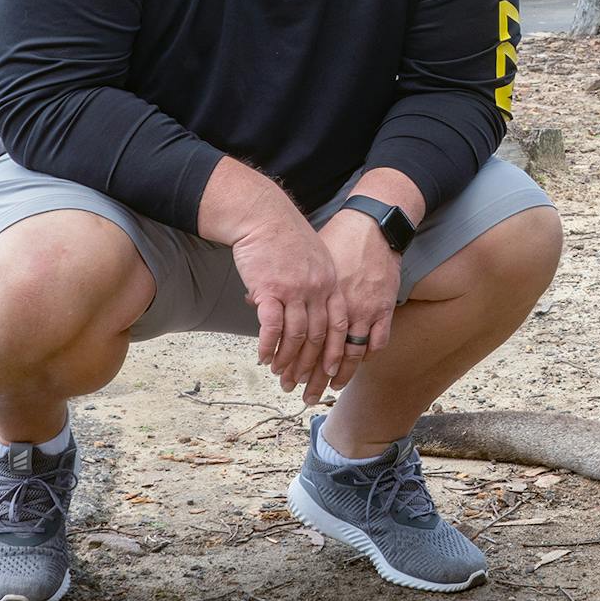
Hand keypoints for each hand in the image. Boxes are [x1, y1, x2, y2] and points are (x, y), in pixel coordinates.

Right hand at [232, 209, 348, 391]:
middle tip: (299, 384)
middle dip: (309, 365)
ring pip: (296, 336)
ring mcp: (295, 290)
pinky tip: (261, 357)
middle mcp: (316, 289)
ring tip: (277, 372)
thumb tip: (311, 308)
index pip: (337, 325)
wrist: (263, 215)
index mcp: (329, 283)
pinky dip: (267, 346)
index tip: (329, 371)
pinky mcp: (270, 289)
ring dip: (286, 359)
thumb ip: (316, 284)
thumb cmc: (284, 236)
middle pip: (317, 336)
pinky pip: (272, 326)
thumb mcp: (313, 257)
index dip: (334, 351)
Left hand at [295, 208, 401, 404]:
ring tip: (326, 389)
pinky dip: (366, 356)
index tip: (279, 374)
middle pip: (321, 351)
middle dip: (308, 376)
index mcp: (315, 295)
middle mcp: (339, 306)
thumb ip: (280, 284)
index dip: (289, 359)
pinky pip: (377, 341)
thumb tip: (254, 300)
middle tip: (297, 392)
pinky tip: (356, 365)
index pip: (299, 337)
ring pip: (349, 353)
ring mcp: (364, 307)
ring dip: (337, 375)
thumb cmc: (335, 238)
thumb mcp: (302, 260)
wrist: (370, 223)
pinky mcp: (383, 306)